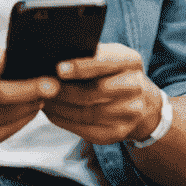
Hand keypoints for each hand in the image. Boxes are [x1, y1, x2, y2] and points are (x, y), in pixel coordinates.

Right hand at [0, 42, 56, 151]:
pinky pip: (7, 131)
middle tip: (54, 86)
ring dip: (31, 106)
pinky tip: (28, 108)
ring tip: (45, 94)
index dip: (18, 71)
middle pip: (3, 99)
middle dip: (33, 93)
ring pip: (9, 118)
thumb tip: (22, 65)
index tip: (45, 72)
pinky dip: (21, 119)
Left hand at [44, 43, 162, 144]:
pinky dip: (64, 121)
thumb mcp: (112, 55)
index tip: (58, 68)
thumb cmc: (116, 72)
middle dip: (63, 90)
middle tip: (41, 84)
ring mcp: (129, 114)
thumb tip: (55, 51)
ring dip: (59, 107)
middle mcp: (134, 87)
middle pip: (93, 92)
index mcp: (130, 61)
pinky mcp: (118, 133)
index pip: (104, 62)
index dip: (80, 66)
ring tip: (42, 98)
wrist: (143, 102)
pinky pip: (86, 130)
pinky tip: (51, 113)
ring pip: (87, 113)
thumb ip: (91, 53)